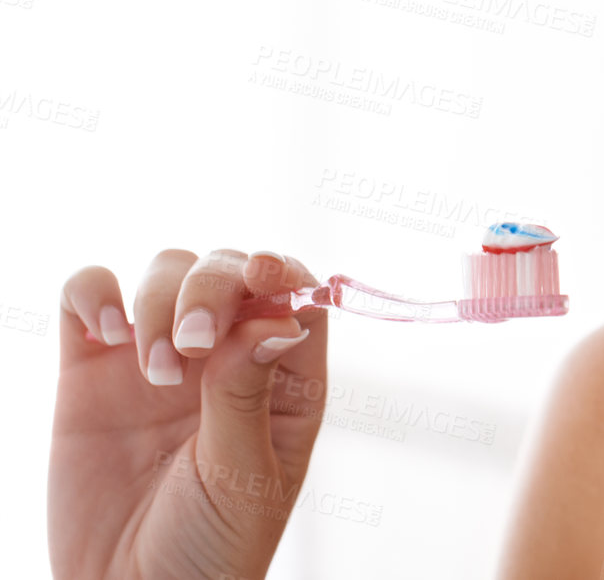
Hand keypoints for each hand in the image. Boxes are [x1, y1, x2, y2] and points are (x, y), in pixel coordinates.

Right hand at [50, 249, 329, 579]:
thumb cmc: (208, 550)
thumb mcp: (243, 477)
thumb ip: (248, 395)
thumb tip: (275, 318)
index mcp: (283, 380)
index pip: (296, 295)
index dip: (284, 272)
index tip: (263, 275)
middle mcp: (225, 356)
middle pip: (229, 272)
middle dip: (212, 288)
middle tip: (191, 343)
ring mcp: (157, 356)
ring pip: (167, 271)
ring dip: (160, 300)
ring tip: (155, 371)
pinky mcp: (92, 369)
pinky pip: (89, 297)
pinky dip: (94, 291)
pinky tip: (107, 328)